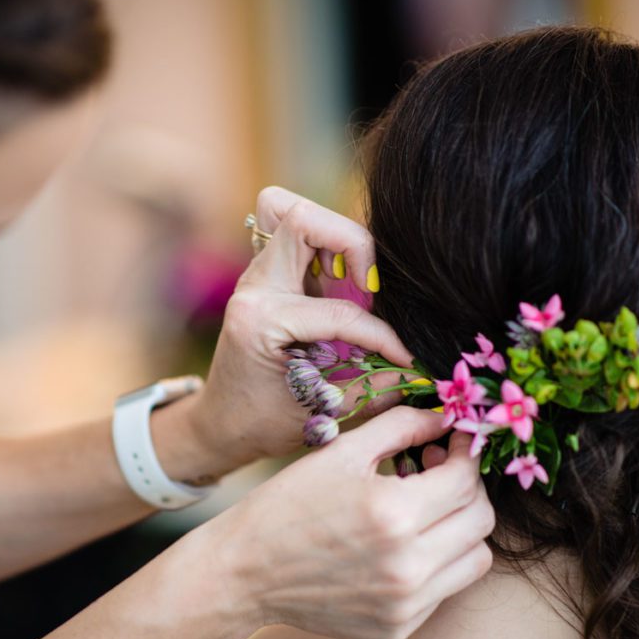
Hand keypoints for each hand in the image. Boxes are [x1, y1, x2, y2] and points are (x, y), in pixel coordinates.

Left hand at [188, 186, 415, 467]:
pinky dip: (326, 250)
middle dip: (352, 246)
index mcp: (261, 322)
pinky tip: (341, 289)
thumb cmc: (263, 424)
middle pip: (302, 219)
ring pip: (294, 214)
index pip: (339, 310)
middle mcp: (254, 288)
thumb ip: (370, 389)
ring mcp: (257, 276)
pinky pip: (296, 235)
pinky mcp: (267, 275)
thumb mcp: (319, 413)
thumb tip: (418, 371)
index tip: (404, 359)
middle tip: (368, 292)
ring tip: (353, 287)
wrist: (220, 423)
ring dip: (336, 242)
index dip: (382, 335)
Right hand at [207, 406, 495, 638]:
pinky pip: (442, 591)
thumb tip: (446, 417)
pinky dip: (433, 565)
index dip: (465, 453)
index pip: (465, 480)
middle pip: (480, 521)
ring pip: (474, 561)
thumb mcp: (341, 453)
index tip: (453, 441)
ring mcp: (404, 606)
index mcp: (393, 515)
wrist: (243, 572)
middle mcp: (407, 567)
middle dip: (467, 489)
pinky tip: (398, 547)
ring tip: (424, 512)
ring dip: (459, 530)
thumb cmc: (288, 505)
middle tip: (438, 472)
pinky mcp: (396, 630)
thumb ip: (400, 426)